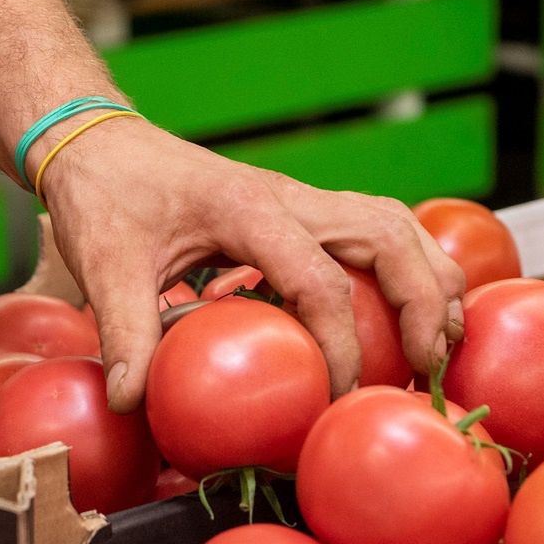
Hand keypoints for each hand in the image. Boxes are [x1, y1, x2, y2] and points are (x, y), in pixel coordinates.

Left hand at [39, 116, 465, 412]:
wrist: (100, 142)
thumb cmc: (105, 193)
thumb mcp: (105, 264)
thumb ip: (124, 331)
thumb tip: (133, 401)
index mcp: (248, 209)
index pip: (319, 281)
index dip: (341, 346)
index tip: (337, 397)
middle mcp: (289, 197)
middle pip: (389, 235)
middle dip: (423, 302)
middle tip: (429, 365)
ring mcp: (300, 198)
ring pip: (395, 224)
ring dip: (429, 277)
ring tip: (442, 339)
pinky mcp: (298, 209)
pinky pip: (374, 227)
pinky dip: (406, 265)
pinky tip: (408, 306)